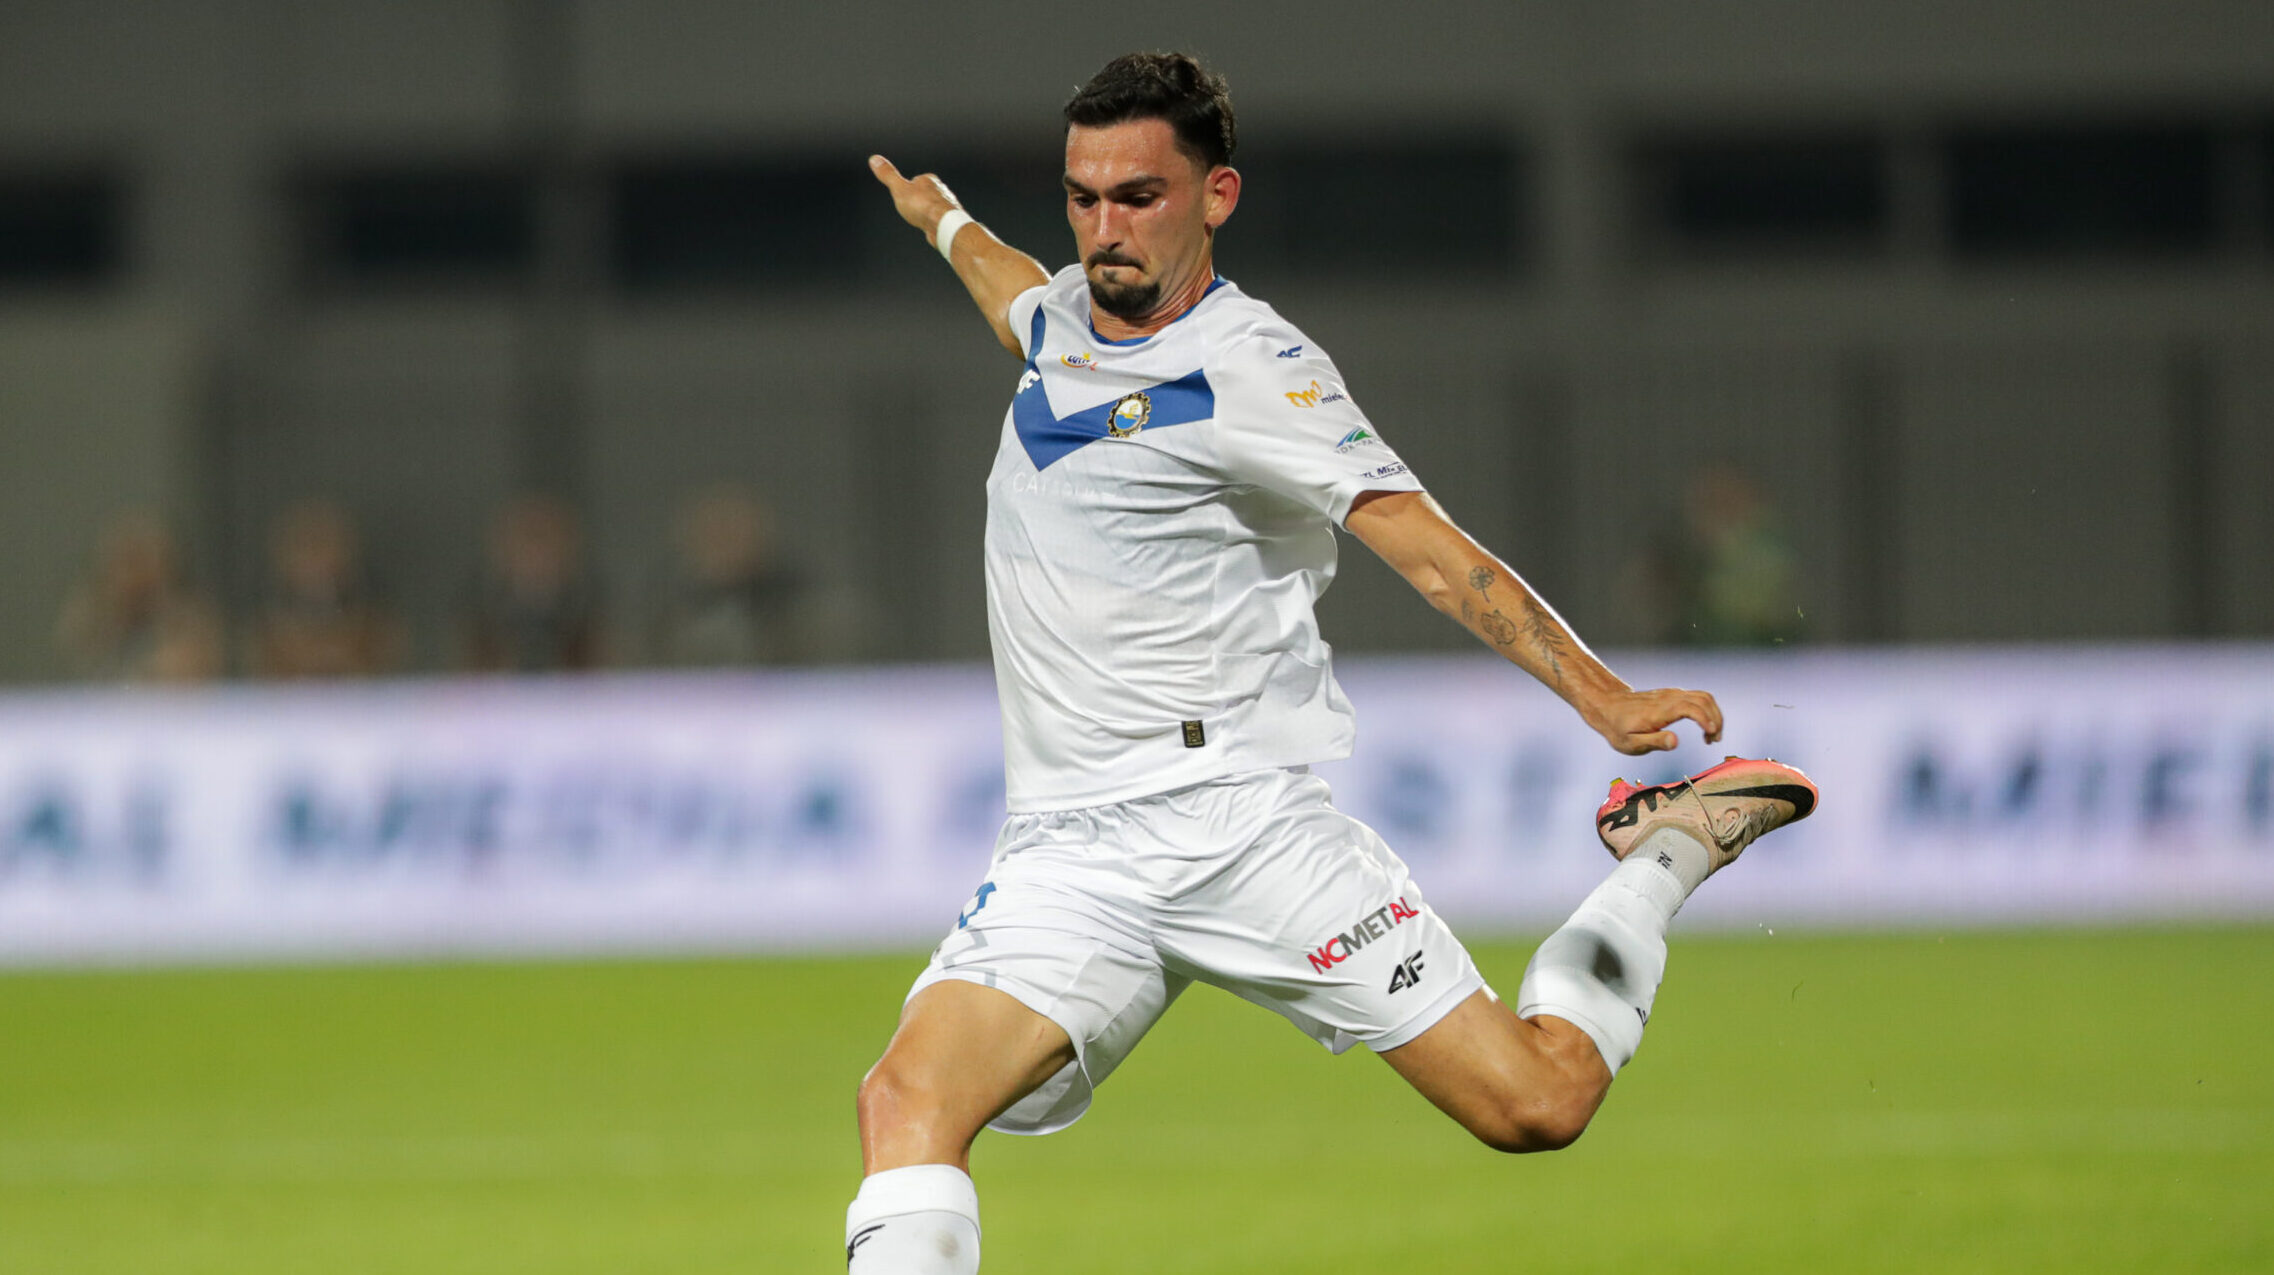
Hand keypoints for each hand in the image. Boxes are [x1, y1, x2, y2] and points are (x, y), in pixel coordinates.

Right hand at [869, 155, 961, 244]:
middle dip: (918, 201)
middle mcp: (941, 190)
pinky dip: (934, 223)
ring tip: (921, 219)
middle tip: (911, 209)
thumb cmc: (924, 207)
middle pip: (926, 194)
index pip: (917, 180)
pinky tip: (931, 227)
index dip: (907, 189)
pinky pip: (940, 219)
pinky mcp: (951, 220)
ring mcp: (948, 205)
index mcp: (929, 180)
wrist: (944, 225)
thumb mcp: (899, 189)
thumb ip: (888, 175)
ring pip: (934, 207)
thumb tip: (874, 159)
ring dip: (927, 212)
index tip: (903, 194)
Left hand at [1584, 687, 1723, 755]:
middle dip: (1716, 719)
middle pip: (1704, 700)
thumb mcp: (1631, 743)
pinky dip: (1707, 711)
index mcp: (1660, 711)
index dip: (1706, 720)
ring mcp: (1672, 694)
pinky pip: (1698, 698)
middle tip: (1714, 740)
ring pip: (1703, 697)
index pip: (1691, 708)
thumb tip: (1675, 741)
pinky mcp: (1673, 695)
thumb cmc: (1618, 727)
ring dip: (1714, 715)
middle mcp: (1669, 698)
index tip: (1711, 736)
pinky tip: (1704, 727)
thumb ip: (1654, 742)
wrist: (1607, 705)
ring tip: (1712, 736)